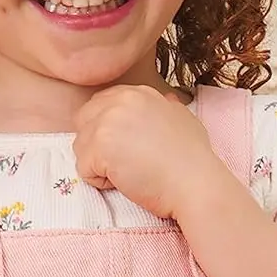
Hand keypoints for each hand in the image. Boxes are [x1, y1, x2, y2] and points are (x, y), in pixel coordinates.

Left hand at [73, 85, 232, 221]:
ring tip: (129, 171)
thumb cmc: (192, 158)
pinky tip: (125, 181)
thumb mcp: (183, 119)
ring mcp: (107, 122)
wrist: (194, 183)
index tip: (127, 147)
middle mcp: (120, 101)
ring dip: (98, 165)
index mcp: (137, 93)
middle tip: (125, 161)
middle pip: (84, 122)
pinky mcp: (99, 147)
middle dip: (96, 145)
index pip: (100, 105)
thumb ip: (166, 107)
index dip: (106, 130)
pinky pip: (83, 169)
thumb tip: (166, 99)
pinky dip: (100, 182)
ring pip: (81, 147)